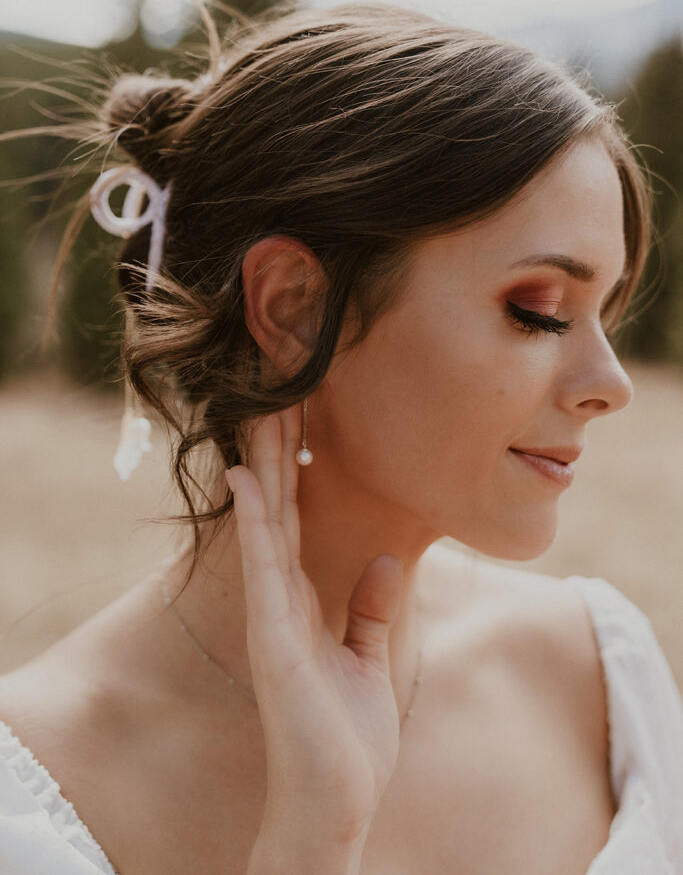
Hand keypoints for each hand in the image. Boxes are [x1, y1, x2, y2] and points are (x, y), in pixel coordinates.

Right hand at [227, 403, 403, 854]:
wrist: (336, 802)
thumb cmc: (348, 740)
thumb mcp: (370, 661)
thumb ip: (371, 609)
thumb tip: (383, 558)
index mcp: (304, 603)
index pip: (300, 518)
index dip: (301, 467)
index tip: (304, 416)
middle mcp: (281, 599)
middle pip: (281, 507)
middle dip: (281, 449)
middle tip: (282, 388)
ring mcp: (273, 615)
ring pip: (267, 522)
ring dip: (264, 465)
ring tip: (262, 408)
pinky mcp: (272, 636)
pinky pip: (262, 564)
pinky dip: (257, 518)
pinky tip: (249, 476)